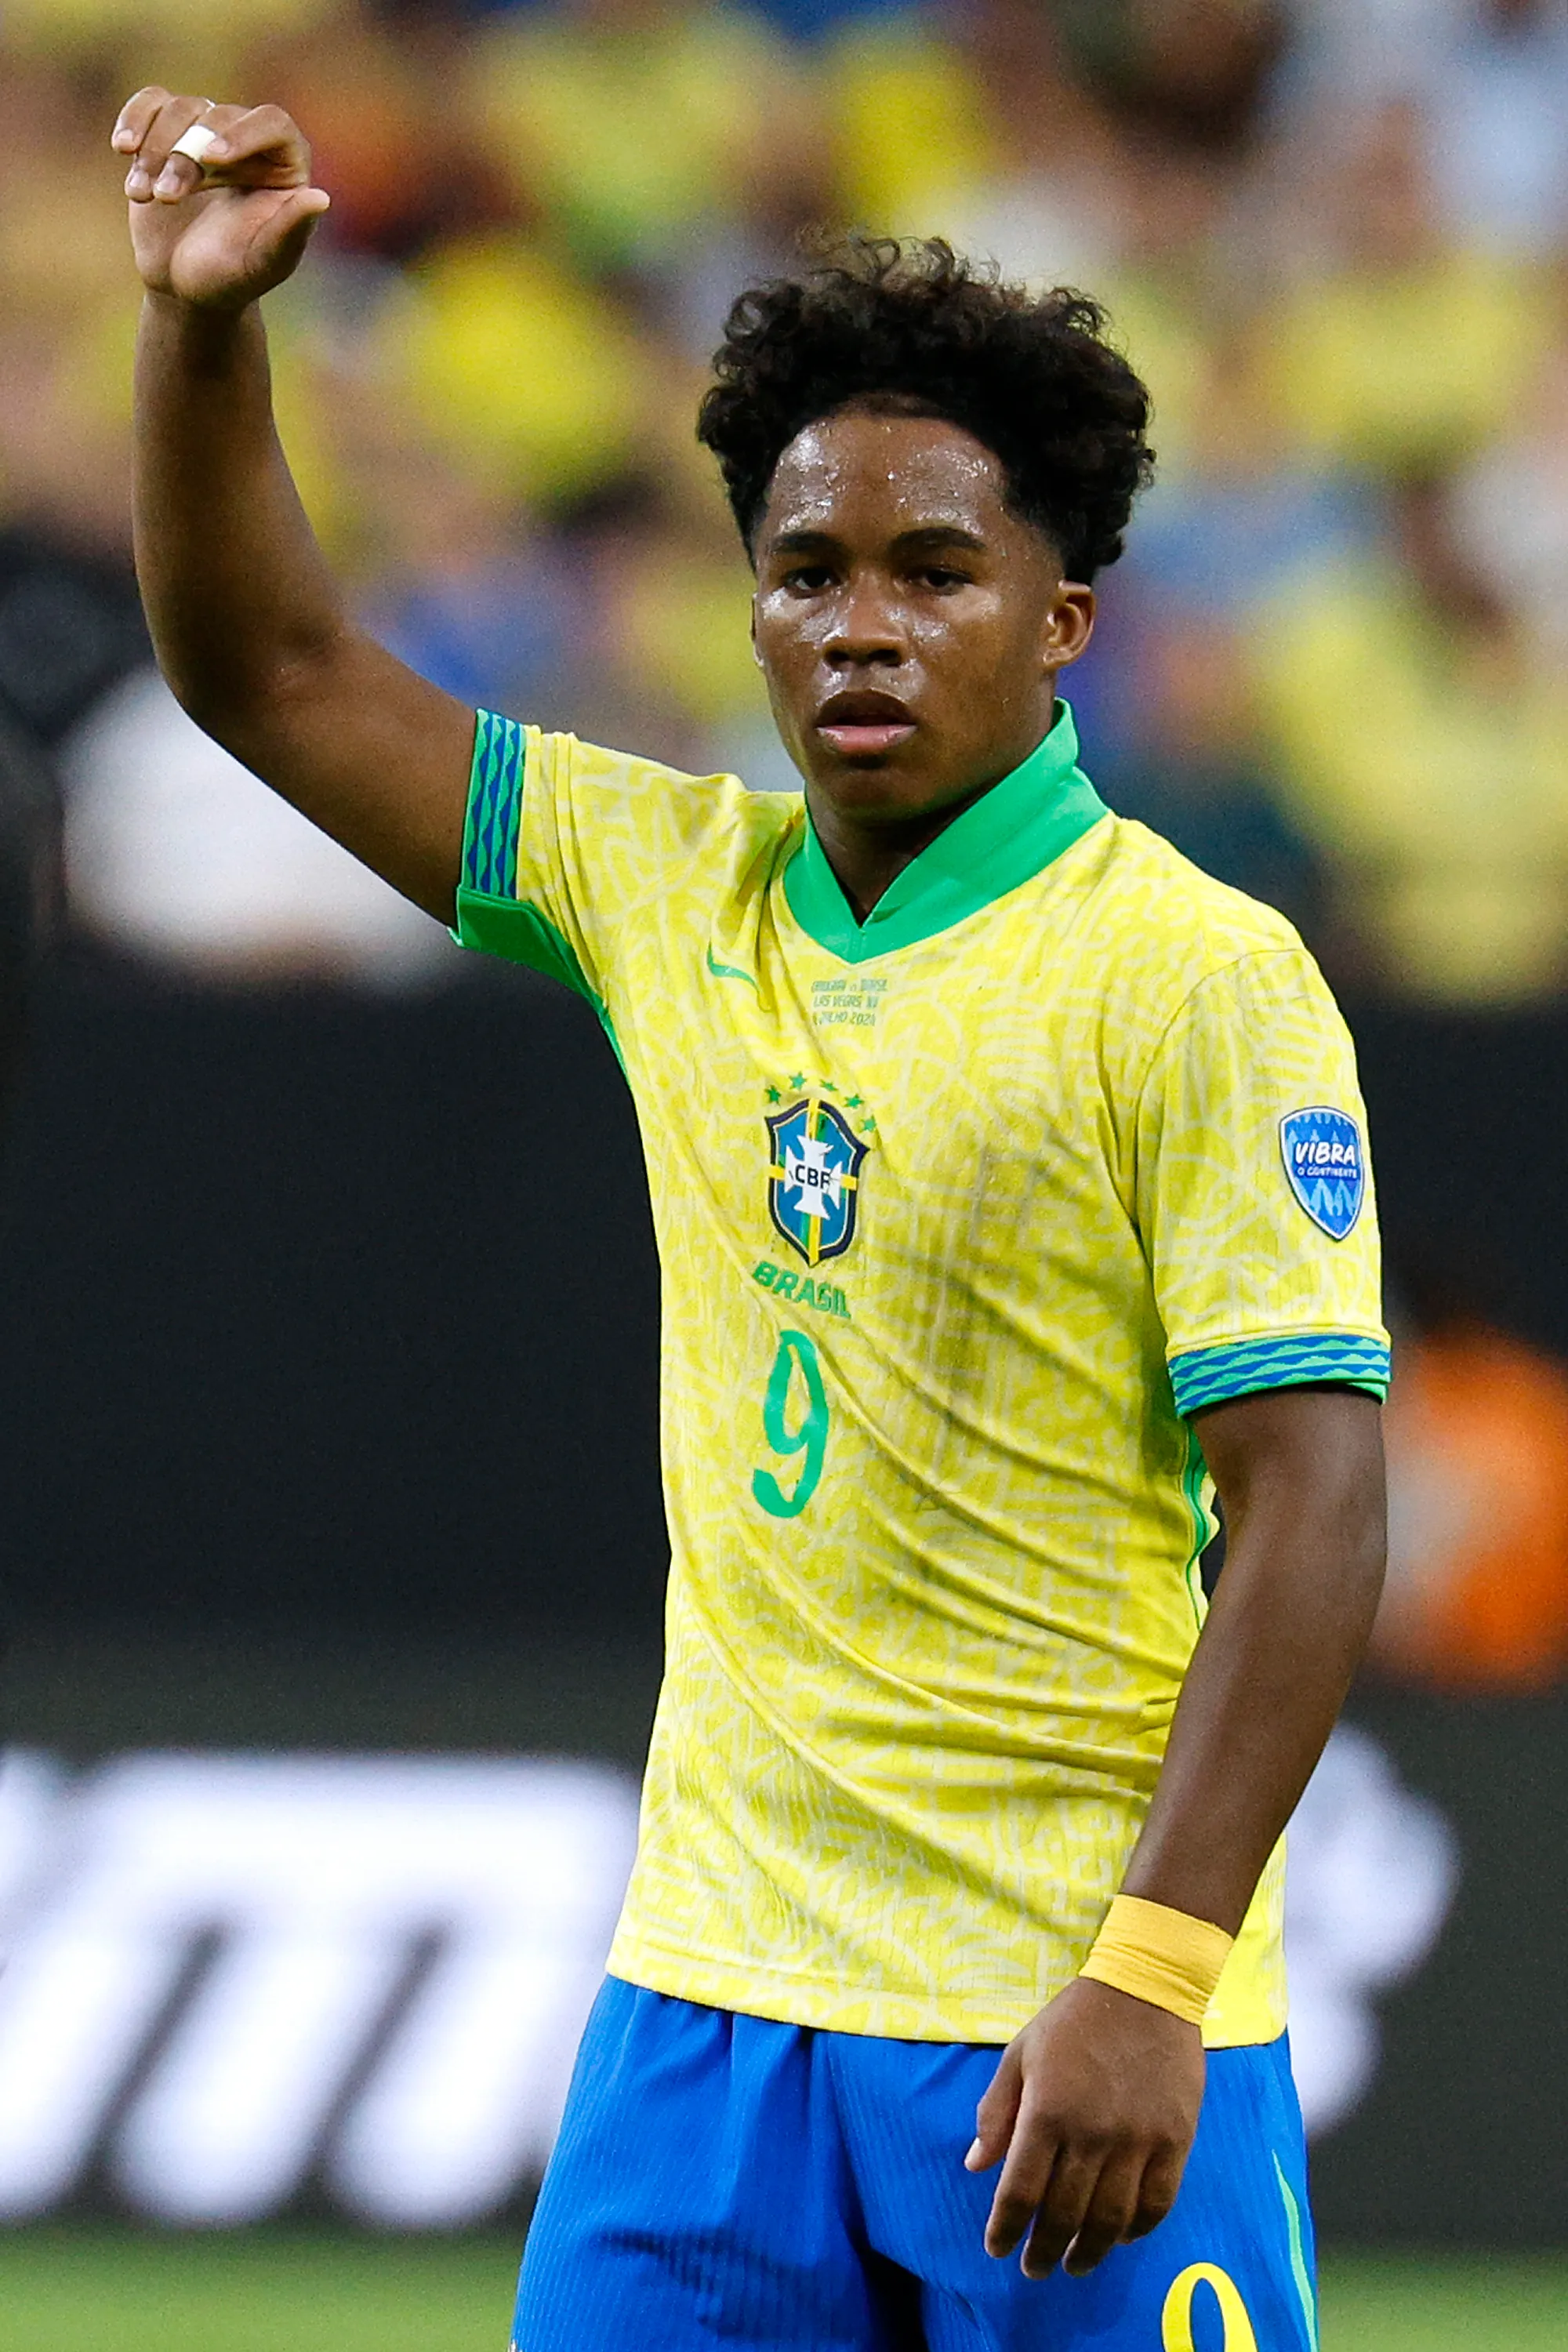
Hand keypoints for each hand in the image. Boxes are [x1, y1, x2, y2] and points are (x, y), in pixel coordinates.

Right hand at [113, 87, 329, 309]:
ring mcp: (207, 133)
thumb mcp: (263, 263)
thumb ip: (291, 232)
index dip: (242, 133)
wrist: (186, 289)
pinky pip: (150, 103)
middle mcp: (250, 141)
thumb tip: (320, 198)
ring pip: (179, 110)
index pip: (273, 123)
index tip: (211, 158)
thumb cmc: (232, 279)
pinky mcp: (168, 133)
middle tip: (168, 199)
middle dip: (185, 155)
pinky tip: (122, 149)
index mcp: (285, 166)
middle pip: (217, 118)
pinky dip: (133, 121)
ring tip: (141, 195)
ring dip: (155, 150)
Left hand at [965, 1976, 1203, 2278]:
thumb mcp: (1021, 2054)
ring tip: (1075, 2265)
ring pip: (1111, 2220)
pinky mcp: (1175, 2141)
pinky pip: (1157, 2203)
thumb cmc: (1073, 2020)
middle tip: (1034, 2269)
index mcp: (1047, 2111)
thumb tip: (975, 2165)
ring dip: (1090, 2252)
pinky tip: (1122, 2238)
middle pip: (1064, 2215)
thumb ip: (997, 2111)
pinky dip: (1138, 2230)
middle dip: (1044, 2251)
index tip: (996, 2249)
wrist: (1146, 1989)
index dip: (1005, 2228)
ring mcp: (1137, 2141)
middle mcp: (1092, 2134)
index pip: (1020, 2191)